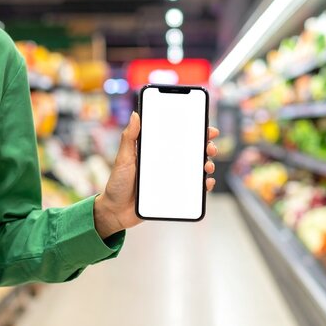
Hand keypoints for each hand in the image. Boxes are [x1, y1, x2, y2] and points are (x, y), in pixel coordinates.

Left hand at [94, 112, 219, 238]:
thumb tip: (135, 114)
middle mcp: (167, 163)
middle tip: (210, 148)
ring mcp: (171, 178)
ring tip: (207, 166)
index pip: (179, 137)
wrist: (116, 211)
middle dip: (206, 147)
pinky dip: (203, 185)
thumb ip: (129, 137)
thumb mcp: (123, 158)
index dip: (195, 131)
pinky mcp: (174, 193)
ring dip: (207, 165)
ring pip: (195, 169)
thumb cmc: (117, 183)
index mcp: (156, 151)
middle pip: (192, 152)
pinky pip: (193, 189)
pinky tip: (206, 183)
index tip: (206, 128)